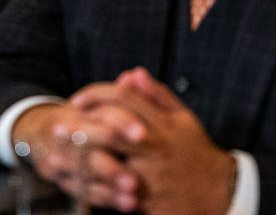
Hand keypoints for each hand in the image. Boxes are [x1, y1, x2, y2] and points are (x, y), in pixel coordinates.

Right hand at [10, 86, 144, 210]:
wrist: (41, 132)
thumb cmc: (80, 115)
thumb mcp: (95, 100)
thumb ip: (118, 93)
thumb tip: (134, 76)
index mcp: (79, 111)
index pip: (101, 114)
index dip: (122, 122)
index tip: (143, 134)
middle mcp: (65, 135)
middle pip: (87, 149)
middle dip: (111, 165)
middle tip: (136, 179)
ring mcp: (60, 159)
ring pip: (85, 174)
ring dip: (109, 185)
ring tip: (133, 192)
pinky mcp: (62, 178)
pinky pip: (84, 192)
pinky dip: (107, 198)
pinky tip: (128, 204)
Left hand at [71, 67, 236, 214]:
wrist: (218, 193)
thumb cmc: (195, 151)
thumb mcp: (183, 118)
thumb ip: (156, 95)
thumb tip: (131, 74)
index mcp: (165, 124)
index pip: (126, 100)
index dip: (98, 95)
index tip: (77, 100)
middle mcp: (156, 148)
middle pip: (112, 131)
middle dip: (81, 127)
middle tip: (57, 125)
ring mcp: (150, 177)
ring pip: (108, 165)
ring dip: (79, 160)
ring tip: (57, 156)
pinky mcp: (144, 202)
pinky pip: (112, 194)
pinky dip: (90, 188)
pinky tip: (73, 182)